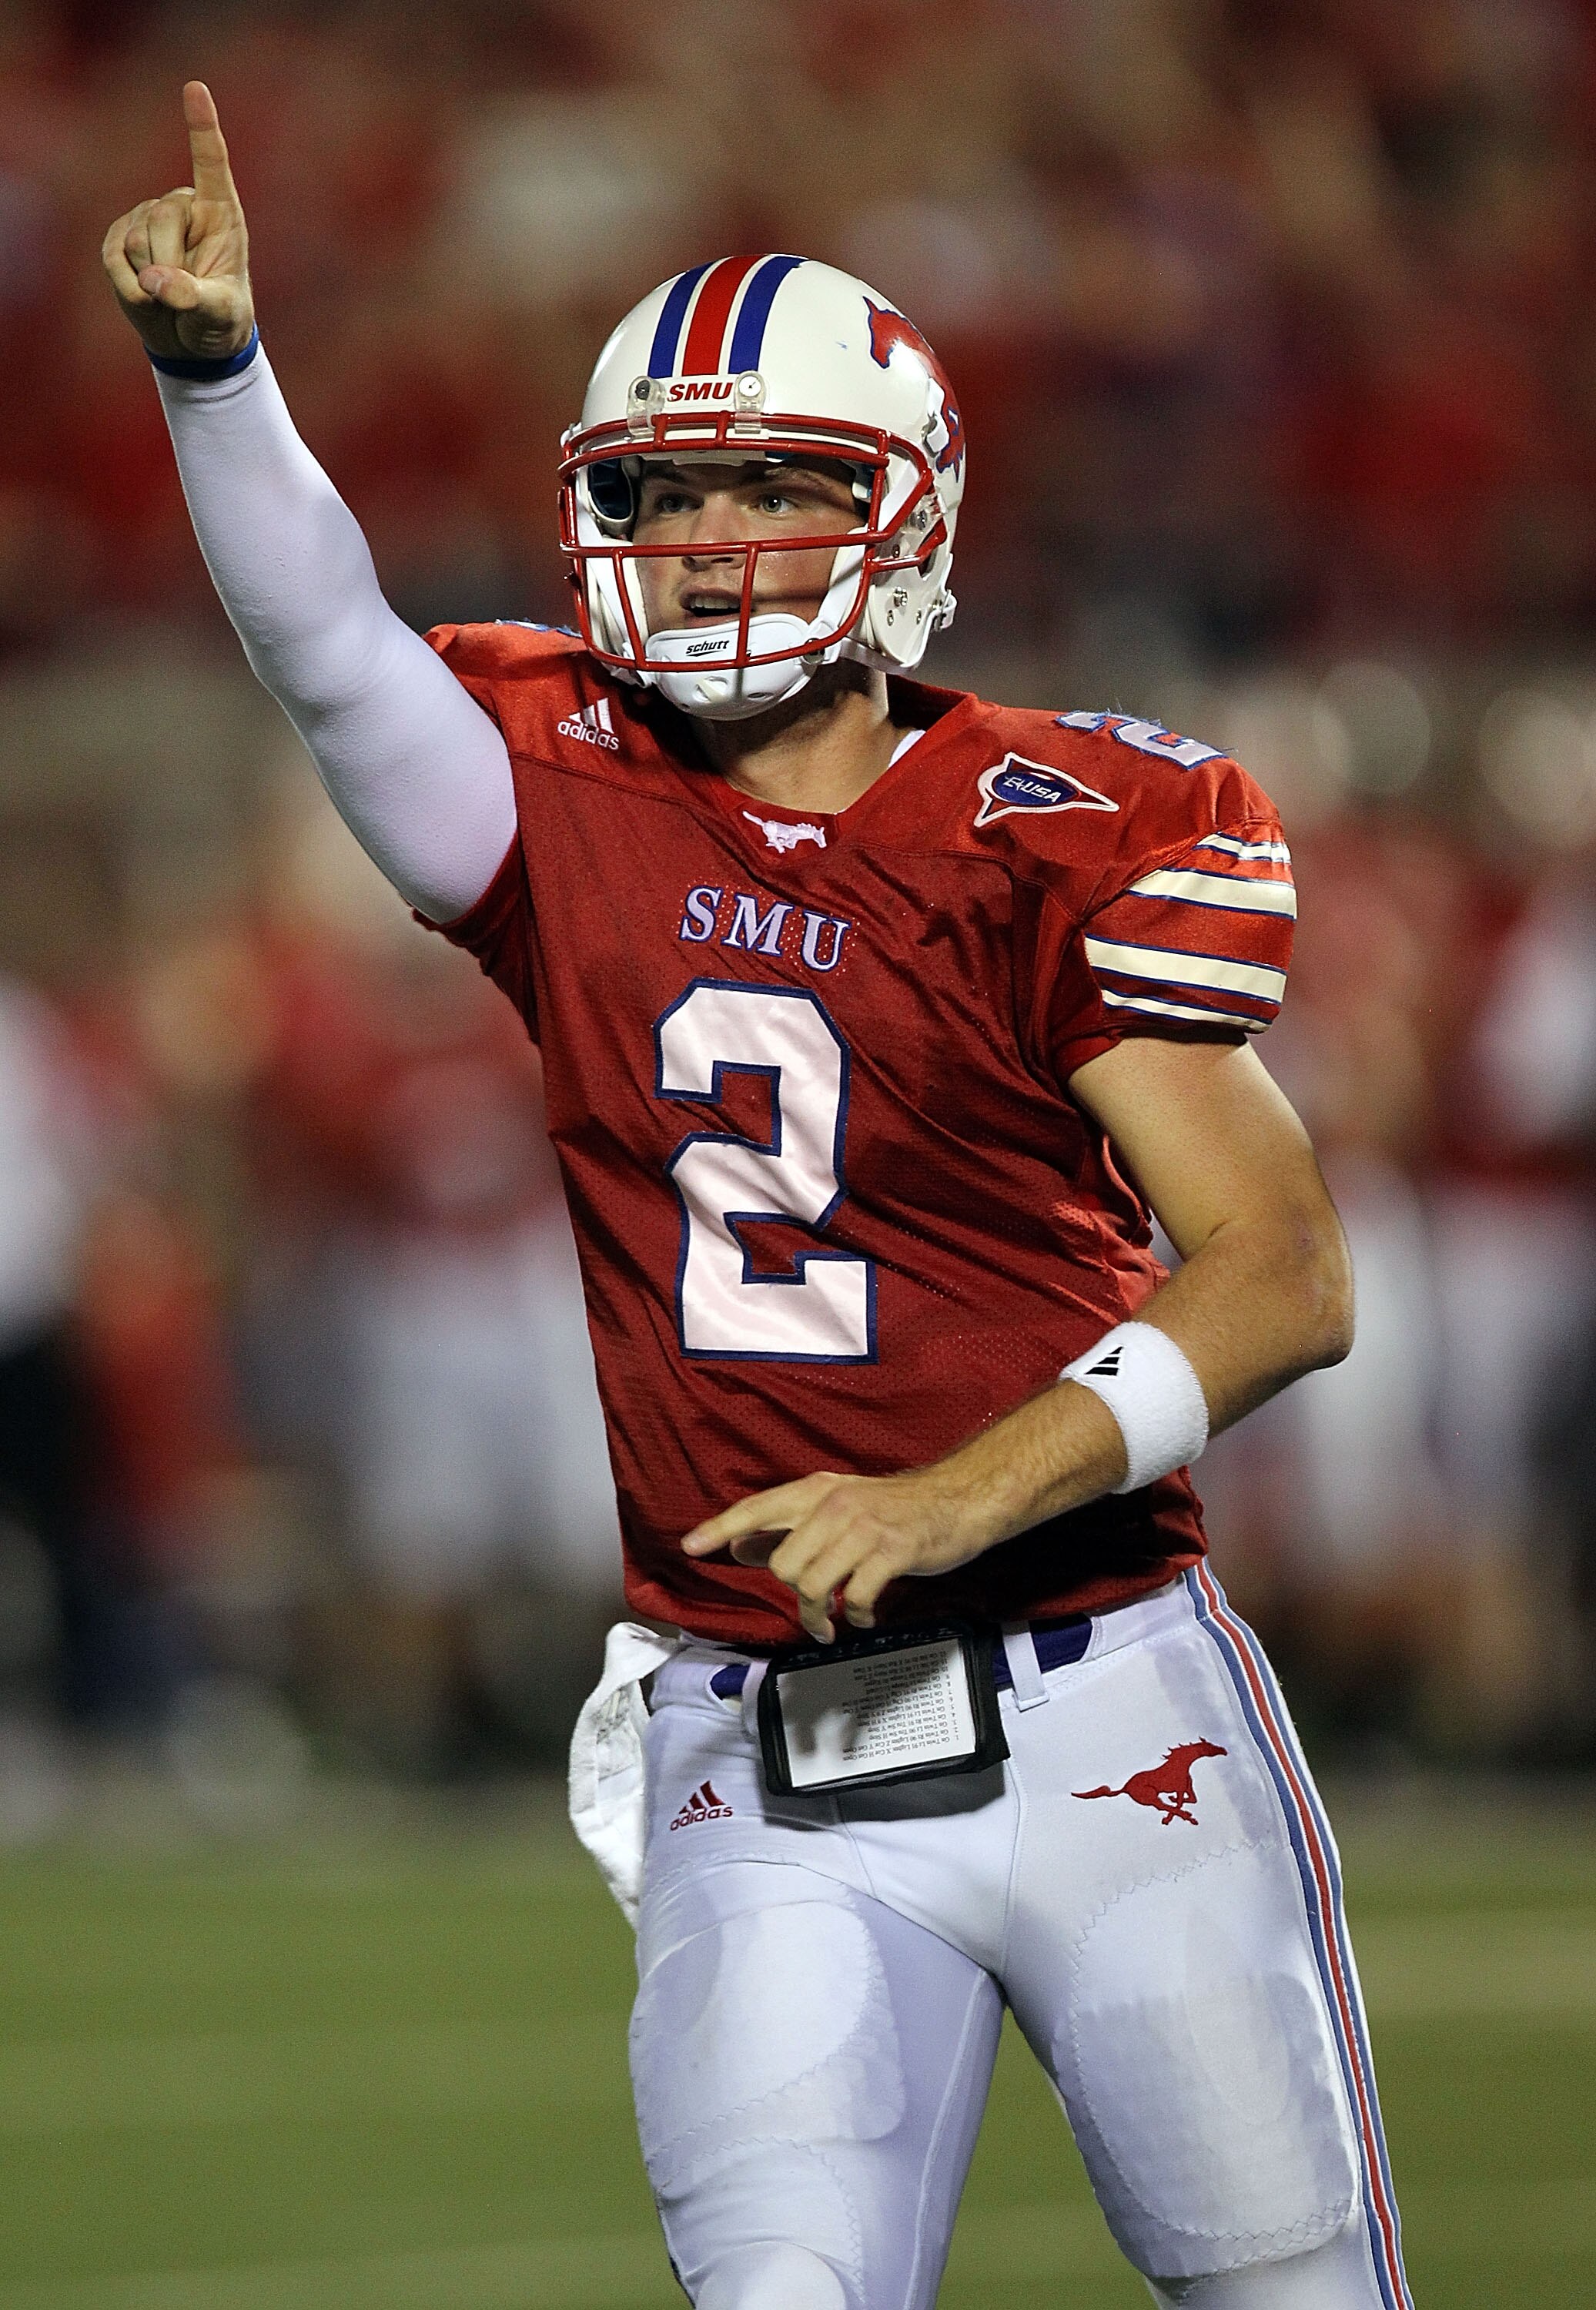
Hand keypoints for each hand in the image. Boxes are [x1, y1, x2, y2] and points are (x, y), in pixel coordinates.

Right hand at [101, 81, 253, 363]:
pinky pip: (113, 257)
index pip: (211, 164)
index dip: (202, 126)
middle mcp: (185, 206)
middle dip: (170, 265)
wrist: (191, 339)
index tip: (195, 88)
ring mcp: (149, 217)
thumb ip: (193, 297)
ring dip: (151, 281)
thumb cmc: (220, 321)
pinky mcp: (120, 235)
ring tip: (170, 296)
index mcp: (222, 214)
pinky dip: (129, 286)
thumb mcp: (219, 316)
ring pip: (137, 240)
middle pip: (161, 219)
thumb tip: (153, 281)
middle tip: (187, 295)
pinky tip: (147, 293)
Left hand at [682, 1468, 990, 1643]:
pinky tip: (863, 1615)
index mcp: (817, 1490)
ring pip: (814, 1585)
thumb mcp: (837, 1507)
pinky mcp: (892, 1552)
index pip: (757, 1508)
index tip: (690, 1546)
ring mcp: (865, 1528)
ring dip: (819, 1616)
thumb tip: (740, 1546)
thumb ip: (789, 1526)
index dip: (721, 1527)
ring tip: (831, 1624)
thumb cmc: (894, 1508)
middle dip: (794, 1597)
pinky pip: (855, 1598)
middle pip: (785, 1564)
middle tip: (813, 1609)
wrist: (956, 1500)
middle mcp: (836, 1505)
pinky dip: (856, 1616)